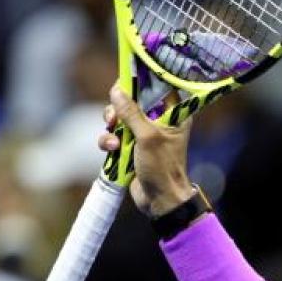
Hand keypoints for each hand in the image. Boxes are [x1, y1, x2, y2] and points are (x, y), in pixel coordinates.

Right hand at [98, 86, 194, 215]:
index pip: (156, 87)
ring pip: (119, 119)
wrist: (160, 200)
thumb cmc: (163, 167)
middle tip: (113, 118)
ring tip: (114, 143)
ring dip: (111, 129)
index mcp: (173, 114)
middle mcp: (158, 121)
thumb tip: (117, 90)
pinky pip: (113, 136)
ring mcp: (143, 134)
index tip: (122, 81)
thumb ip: (132, 114)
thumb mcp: (147, 137)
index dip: (139, 82)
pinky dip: (108, 142)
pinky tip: (111, 152)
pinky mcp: (130, 147)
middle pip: (131, 102)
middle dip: (117, 110)